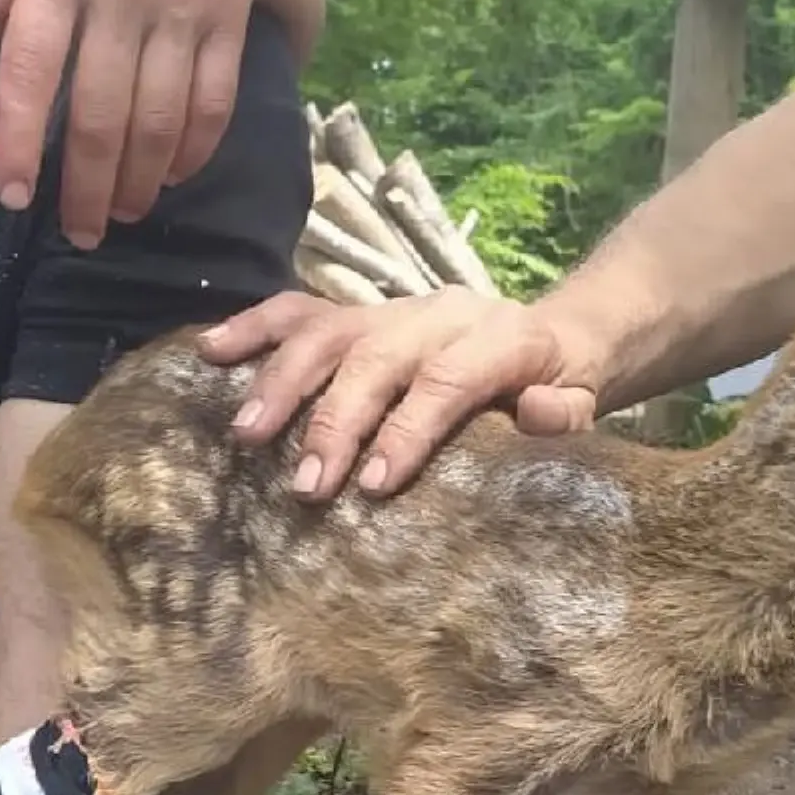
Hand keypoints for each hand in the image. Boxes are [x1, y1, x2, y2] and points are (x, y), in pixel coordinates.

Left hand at [0, 0, 275, 247]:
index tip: (13, 196)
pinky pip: (214, 101)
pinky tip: (173, 176)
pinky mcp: (229, 13)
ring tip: (122, 214)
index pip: (31, 70)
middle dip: (86, 188)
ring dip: (140, 182)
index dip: (19, 142)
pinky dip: (193, 150)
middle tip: (77, 232)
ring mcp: (183, 4)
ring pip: (160, 120)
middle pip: (101, 113)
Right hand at [200, 287, 601, 496]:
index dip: (407, 431)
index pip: (444, 380)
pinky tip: (211, 351)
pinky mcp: (357, 311)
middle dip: (335, 421)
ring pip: (328, 332)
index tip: (372, 486)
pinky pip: (299, 311)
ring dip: (281, 382)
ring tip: (246, 434)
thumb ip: (565, 414)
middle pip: (374, 358)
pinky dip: (253, 328)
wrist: (555, 337)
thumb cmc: (561, 387)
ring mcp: (390, 308)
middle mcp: (437, 313)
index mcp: (497, 337)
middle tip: (305, 485)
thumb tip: (538, 412)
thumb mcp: (584, 403)